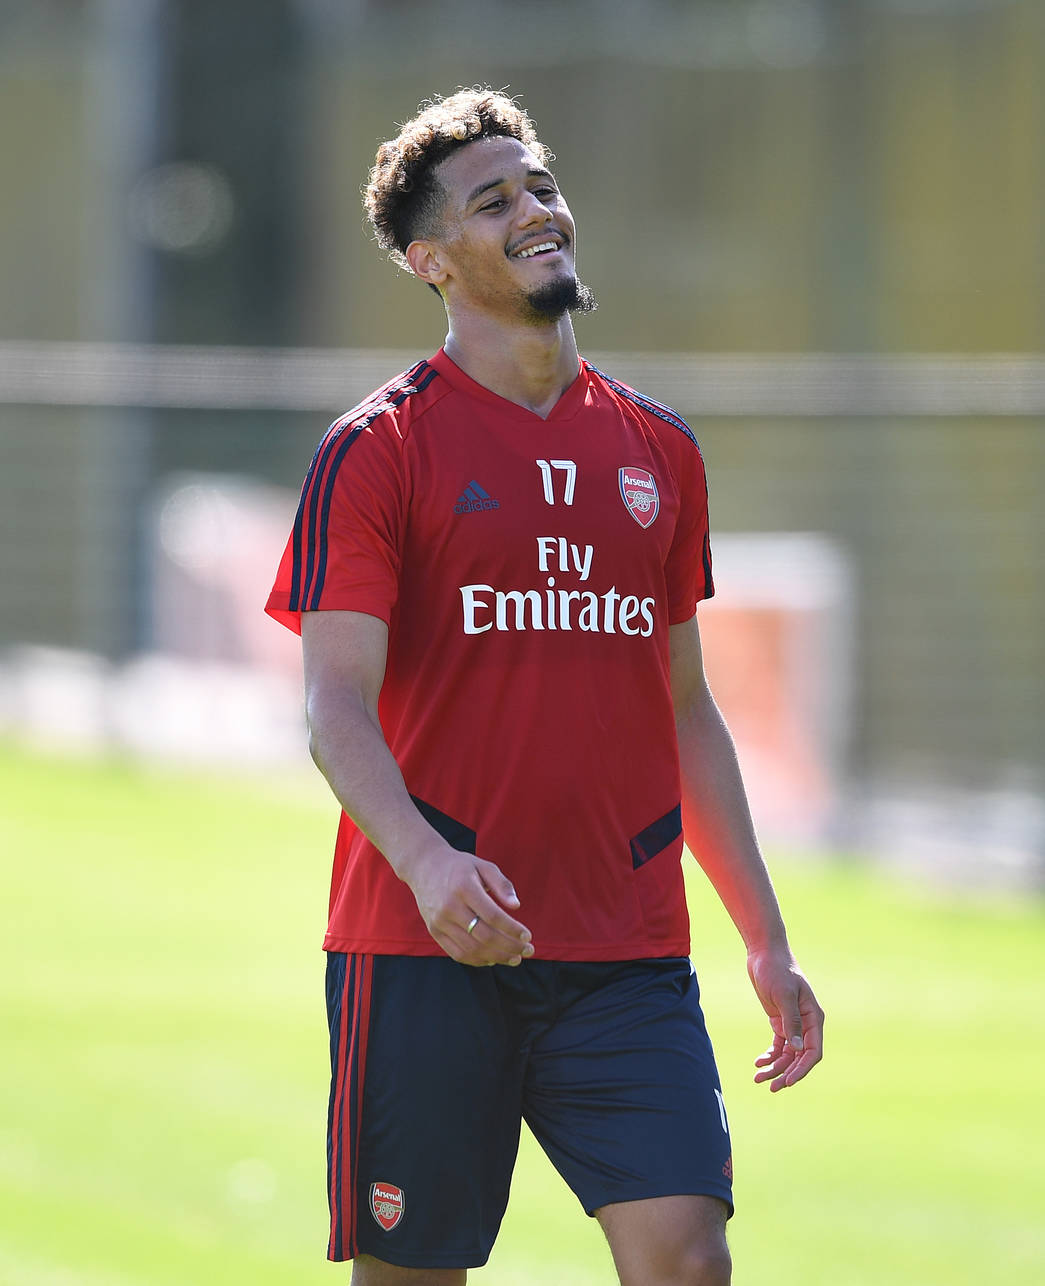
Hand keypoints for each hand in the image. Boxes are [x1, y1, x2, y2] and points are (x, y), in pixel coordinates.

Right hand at [402, 844, 534, 966]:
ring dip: (497, 957)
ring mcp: (439, 921)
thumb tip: (516, 906)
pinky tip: (494, 959)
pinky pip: (457, 953)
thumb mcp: (483, 866)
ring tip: (515, 958)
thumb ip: (502, 884)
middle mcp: (449, 906)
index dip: (512, 929)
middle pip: (484, 936)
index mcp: (463, 887)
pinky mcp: (434, 931)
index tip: (527, 936)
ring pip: (471, 949)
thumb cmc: (460, 867)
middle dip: (510, 947)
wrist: (424, 867)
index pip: (492, 916)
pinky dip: (478, 960)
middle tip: (528, 950)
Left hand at [747, 946, 823, 1091]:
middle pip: (800, 1057)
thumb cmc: (776, 970)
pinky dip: (770, 1055)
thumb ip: (791, 1021)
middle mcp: (806, 1024)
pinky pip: (778, 1045)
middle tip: (771, 1088)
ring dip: (775, 1067)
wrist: (764, 953)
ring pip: (788, 1054)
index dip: (802, 1069)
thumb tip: (797, 1049)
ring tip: (758, 1077)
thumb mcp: (782, 994)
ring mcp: (793, 1023)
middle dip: (786, 1073)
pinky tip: (758, 1062)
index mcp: (813, 1018)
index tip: (787, 1081)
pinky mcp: (780, 1021)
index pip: (813, 1052)